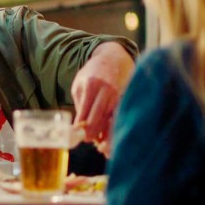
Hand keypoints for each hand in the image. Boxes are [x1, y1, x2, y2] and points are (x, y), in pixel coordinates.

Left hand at [71, 42, 134, 156]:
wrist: (113, 59)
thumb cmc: (92, 73)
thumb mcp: (79, 85)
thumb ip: (80, 105)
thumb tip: (78, 127)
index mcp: (91, 86)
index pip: (85, 113)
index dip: (81, 128)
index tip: (77, 136)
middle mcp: (107, 92)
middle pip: (99, 119)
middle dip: (92, 134)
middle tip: (88, 140)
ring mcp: (119, 96)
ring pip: (112, 121)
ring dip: (106, 135)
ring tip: (102, 146)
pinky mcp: (126, 100)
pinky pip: (120, 118)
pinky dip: (115, 129)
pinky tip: (111, 137)